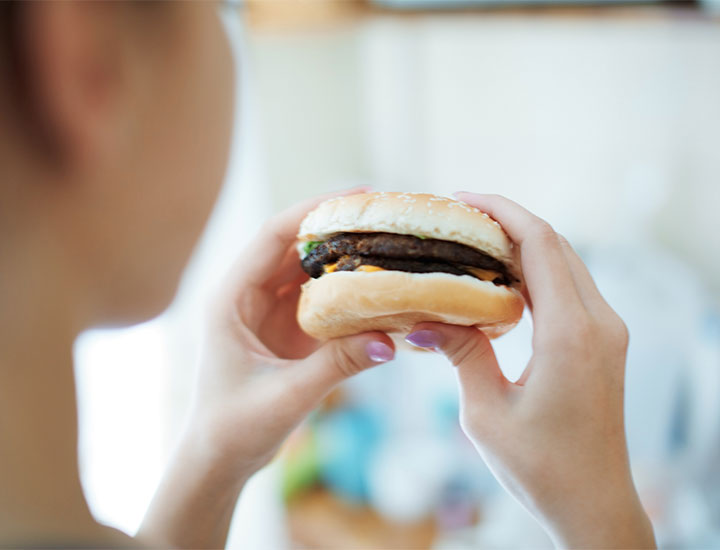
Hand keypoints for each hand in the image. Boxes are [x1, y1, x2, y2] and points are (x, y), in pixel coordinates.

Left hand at [139, 187, 394, 548]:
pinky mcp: (288, 328)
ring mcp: (269, 310)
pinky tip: (377, 284)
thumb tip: (391, 341)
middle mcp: (248, 295)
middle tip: (383, 216)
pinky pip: (320, 296)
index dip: (312, 210)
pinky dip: (347, 288)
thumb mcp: (287, 395)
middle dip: (337, 228)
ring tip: (386, 242)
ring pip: (310, 269)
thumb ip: (337, 365)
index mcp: (231, 298)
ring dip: (345, 256)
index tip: (354, 195)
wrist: (221, 457)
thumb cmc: (235, 427)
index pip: (272, 236)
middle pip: (295, 245)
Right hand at [405, 193, 654, 548]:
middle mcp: (598, 323)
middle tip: (457, 217)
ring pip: (565, 262)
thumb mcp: (485, 411)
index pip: (540, 245)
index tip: (462, 198)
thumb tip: (421, 315)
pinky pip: (569, 287)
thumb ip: (460, 351)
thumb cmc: (541, 468)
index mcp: (570, 334)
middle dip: (507, 221)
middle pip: (556, 245)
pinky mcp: (602, 342)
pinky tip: (498, 278)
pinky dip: (535, 272)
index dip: (501, 212)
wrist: (593, 504)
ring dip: (522, 245)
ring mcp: (606, 331)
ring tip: (471, 241)